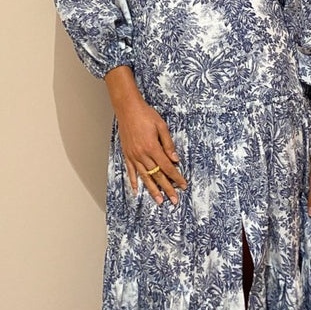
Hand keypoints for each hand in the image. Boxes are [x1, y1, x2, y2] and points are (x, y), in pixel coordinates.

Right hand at [104, 66, 187, 205]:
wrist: (127, 109)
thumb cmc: (146, 115)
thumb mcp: (161, 126)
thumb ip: (168, 144)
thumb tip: (175, 160)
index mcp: (152, 147)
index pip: (167, 167)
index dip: (176, 177)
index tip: (183, 185)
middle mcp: (142, 154)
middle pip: (157, 175)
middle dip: (167, 188)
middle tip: (174, 200)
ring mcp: (133, 155)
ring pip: (144, 176)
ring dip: (152, 189)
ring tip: (158, 201)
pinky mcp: (127, 154)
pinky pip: (131, 171)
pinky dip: (134, 181)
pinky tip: (136, 190)